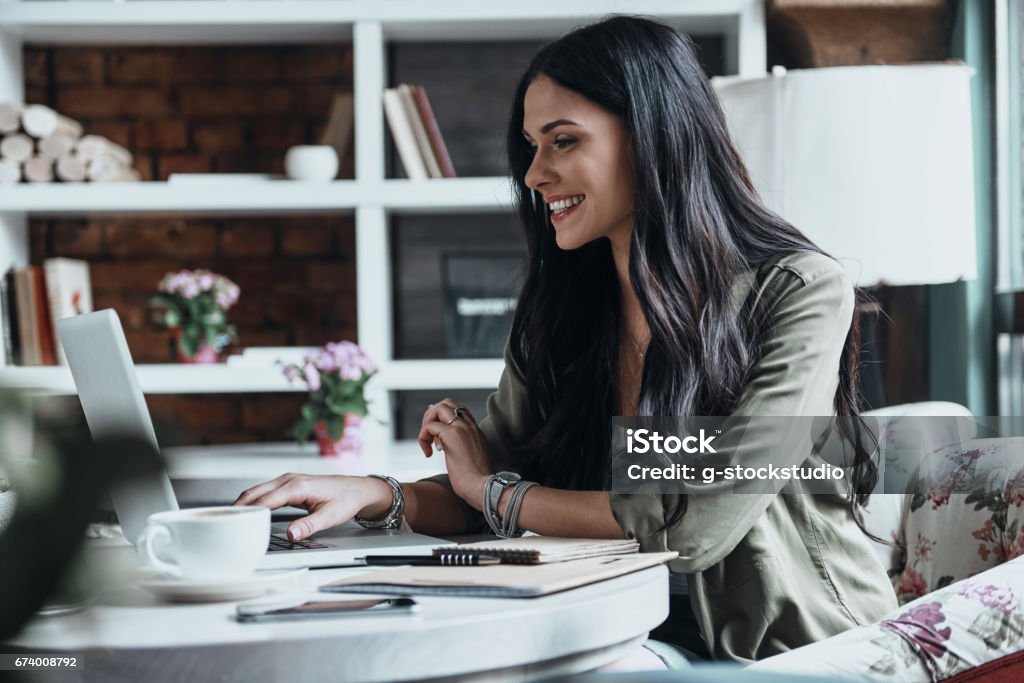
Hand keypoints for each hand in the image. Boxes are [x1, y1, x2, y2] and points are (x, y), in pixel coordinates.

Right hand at [234, 473, 391, 540]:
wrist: (357, 489)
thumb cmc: (346, 499)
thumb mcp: (330, 516)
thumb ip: (310, 526)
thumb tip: (291, 534)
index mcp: (297, 486)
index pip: (265, 500)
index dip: (248, 513)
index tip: (233, 524)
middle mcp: (288, 480)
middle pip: (254, 493)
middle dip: (237, 507)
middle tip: (221, 524)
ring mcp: (286, 481)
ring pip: (256, 492)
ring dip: (242, 504)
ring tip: (227, 521)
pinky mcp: (287, 486)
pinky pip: (263, 493)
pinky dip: (251, 502)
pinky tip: (245, 514)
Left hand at [418, 398, 489, 508]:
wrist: (481, 486)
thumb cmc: (475, 480)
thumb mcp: (470, 458)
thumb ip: (460, 448)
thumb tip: (443, 445)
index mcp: (475, 430)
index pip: (458, 411)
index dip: (442, 419)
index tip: (436, 435)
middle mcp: (469, 425)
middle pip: (447, 403)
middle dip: (432, 415)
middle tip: (429, 434)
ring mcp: (461, 428)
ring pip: (439, 407)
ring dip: (427, 422)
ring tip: (427, 440)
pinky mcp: (451, 435)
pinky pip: (430, 426)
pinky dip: (423, 437)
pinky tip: (427, 452)